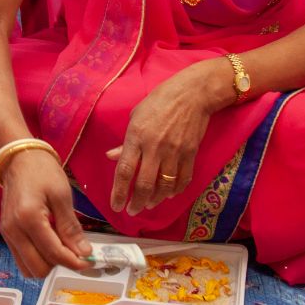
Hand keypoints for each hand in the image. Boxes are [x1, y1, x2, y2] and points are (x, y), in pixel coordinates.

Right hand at [0, 148, 91, 277]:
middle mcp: (13, 230)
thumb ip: (71, 228)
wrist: (20, 160)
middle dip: (60, 264)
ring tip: (63, 247)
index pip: (54, 253)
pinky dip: (38, 258)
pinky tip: (51, 244)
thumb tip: (84, 252)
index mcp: (28, 218)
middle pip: (39, 268)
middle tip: (76, 252)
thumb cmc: (42, 171)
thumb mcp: (62, 196)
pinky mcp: (6, 235)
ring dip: (48, 264)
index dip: (75, 262)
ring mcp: (7, 234)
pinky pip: (22, 259)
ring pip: (29, 269)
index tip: (90, 261)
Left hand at [106, 65, 213, 214]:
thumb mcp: (136, 116)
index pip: (125, 171)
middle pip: (145, 184)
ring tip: (148, 204)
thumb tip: (112, 157)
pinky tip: (168, 195)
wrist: (193, 93)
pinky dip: (175, 191)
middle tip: (132, 211)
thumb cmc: (160, 101)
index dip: (119, 192)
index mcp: (137, 136)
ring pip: (164, 186)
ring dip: (155, 200)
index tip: (116, 206)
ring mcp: (174, 152)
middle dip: (137, 202)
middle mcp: (155, 147)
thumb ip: (125, 141)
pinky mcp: (190, 154)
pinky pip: (182, 179)